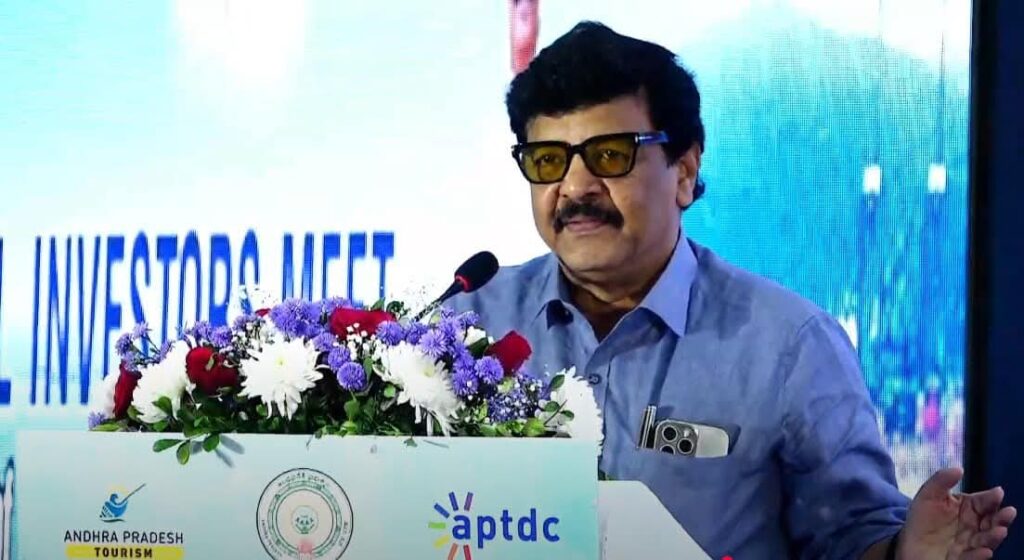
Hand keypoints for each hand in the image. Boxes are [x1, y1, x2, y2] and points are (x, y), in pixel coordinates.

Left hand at [899, 467, 1016, 559]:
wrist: (909, 543)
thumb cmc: (922, 518)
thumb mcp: (928, 495)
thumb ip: (941, 480)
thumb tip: (958, 468)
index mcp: (969, 509)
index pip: (984, 501)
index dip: (992, 497)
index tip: (998, 493)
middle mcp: (974, 526)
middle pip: (992, 521)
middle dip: (1002, 517)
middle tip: (1009, 512)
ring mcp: (971, 544)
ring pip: (987, 540)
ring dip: (994, 536)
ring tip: (999, 531)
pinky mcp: (963, 559)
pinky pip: (972, 558)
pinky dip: (979, 555)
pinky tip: (984, 551)